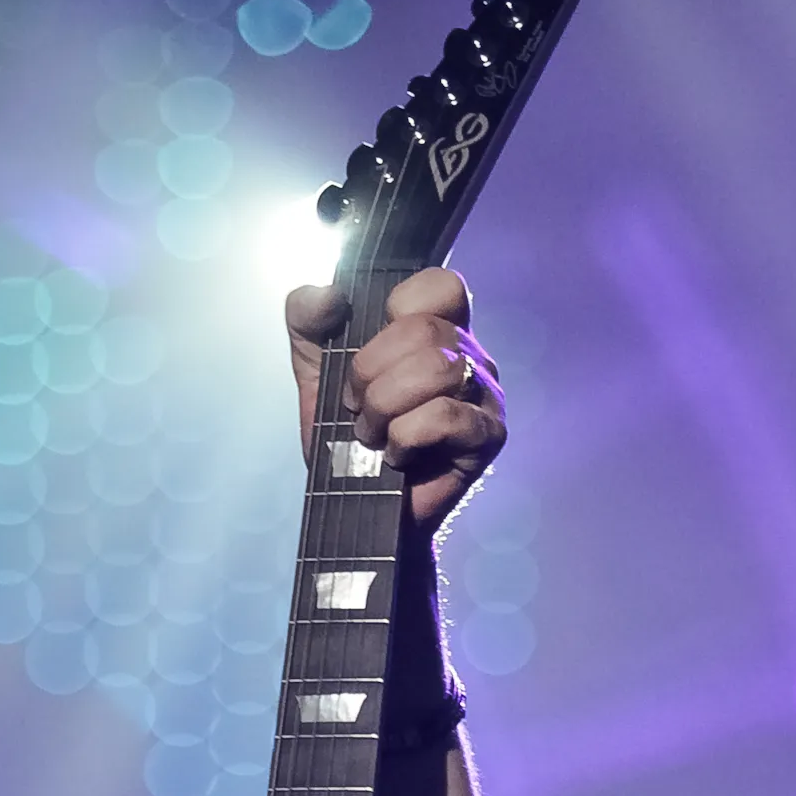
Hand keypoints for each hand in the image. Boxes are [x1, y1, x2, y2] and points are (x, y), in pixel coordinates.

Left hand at [287, 267, 505, 534]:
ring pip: (436, 369)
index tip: (369, 348)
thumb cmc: (347, 442)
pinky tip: (396, 455)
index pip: (439, 285)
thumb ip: (309, 322)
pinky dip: (405, 437)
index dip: (397, 308)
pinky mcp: (487, 437)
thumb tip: (324, 295)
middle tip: (358, 408)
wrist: (356, 510)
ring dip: (385, 406)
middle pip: (424, 331)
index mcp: (439, 330)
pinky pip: (444, 416)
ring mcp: (484, 396)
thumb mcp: (316, 373)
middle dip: (372, 373)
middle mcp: (470, 356)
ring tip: (373, 434)